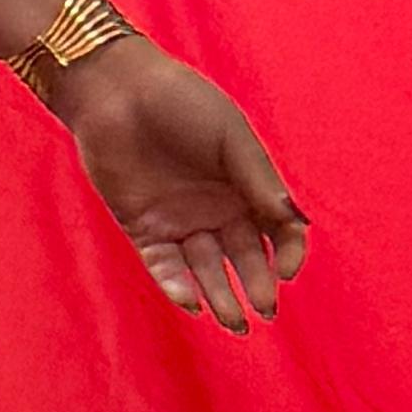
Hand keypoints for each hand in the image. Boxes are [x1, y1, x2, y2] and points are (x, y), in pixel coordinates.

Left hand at [47, 37, 308, 331]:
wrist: (117, 89)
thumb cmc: (181, 102)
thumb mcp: (230, 137)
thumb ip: (260, 180)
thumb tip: (294, 221)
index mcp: (246, 184)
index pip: (277, 230)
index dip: (288, 252)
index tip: (287, 271)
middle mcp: (216, 208)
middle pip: (244, 256)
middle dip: (257, 285)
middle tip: (266, 311)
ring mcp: (180, 221)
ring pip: (205, 269)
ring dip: (220, 296)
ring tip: (233, 322)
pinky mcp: (144, 229)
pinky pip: (164, 266)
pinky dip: (177, 286)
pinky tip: (192, 303)